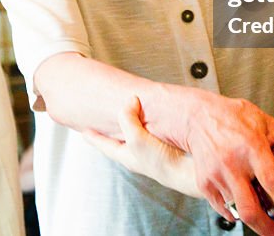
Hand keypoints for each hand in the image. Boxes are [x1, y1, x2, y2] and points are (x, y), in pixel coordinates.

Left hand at [83, 97, 199, 196]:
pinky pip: (153, 132)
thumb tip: (130, 101)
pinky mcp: (166, 146)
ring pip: (136, 135)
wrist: (188, 172)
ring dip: (133, 124)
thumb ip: (128, 119)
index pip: (104, 144)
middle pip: (119, 140)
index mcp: (126, 155)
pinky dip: (149, 124)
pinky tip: (154, 118)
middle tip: (104, 121)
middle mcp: (137, 154)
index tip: (84, 131)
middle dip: (112, 130)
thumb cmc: (161, 162)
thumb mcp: (136, 138)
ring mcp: (151, 151)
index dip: (94, 137)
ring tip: (130, 115)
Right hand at [87, 98, 273, 235]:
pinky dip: (236, 214)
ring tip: (269, 221)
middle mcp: (232, 163)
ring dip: (256, 220)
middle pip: (250, 209)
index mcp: (251, 146)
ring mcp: (216, 175)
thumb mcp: (263, 120)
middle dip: (269, 230)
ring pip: (238, 211)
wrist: (195, 115)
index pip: (273, 181)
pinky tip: (244, 209)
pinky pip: (223, 208)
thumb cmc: (231, 116)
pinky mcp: (205, 183)